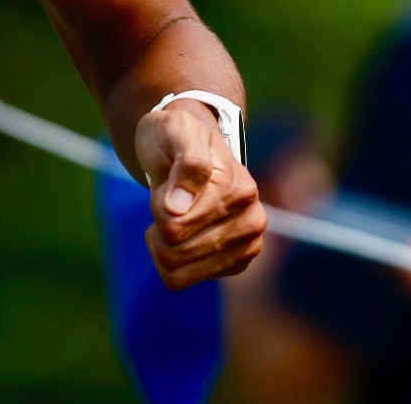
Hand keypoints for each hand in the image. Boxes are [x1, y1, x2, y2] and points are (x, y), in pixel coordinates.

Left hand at [136, 98, 266, 289]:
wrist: (189, 145)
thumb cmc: (177, 136)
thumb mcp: (175, 130)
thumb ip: (186, 161)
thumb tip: (178, 208)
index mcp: (239, 189)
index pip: (173, 223)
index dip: (159, 203)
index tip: (169, 182)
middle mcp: (253, 220)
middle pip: (174, 250)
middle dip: (158, 225)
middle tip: (168, 199)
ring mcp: (247, 246)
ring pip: (176, 270)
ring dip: (161, 244)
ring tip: (171, 217)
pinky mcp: (235, 264)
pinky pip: (181, 279)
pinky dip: (169, 260)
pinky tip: (180, 235)